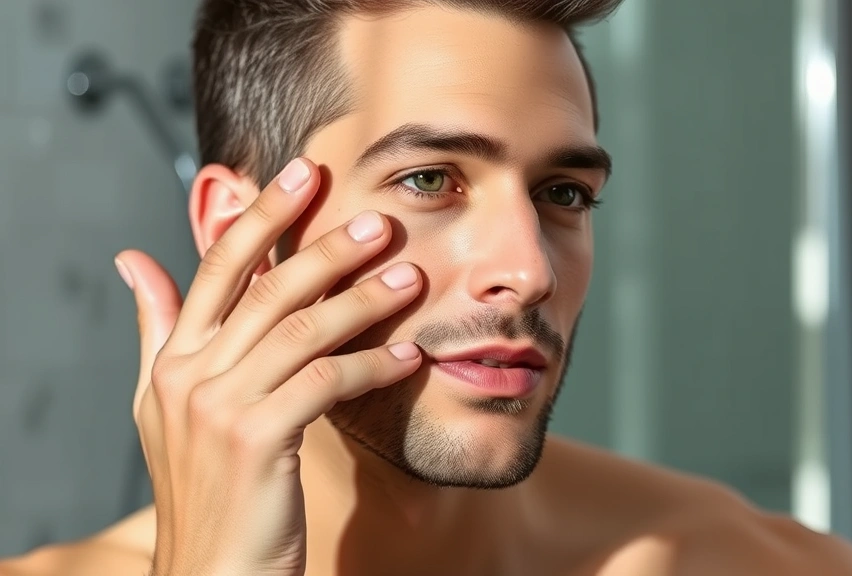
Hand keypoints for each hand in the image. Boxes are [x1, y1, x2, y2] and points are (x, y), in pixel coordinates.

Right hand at [116, 158, 422, 575]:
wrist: (211, 575)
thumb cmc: (208, 488)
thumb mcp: (167, 405)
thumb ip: (158, 331)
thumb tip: (134, 260)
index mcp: (173, 359)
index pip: (218, 267)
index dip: (260, 214)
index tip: (303, 171)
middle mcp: (190, 376)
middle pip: (266, 289)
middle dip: (325, 247)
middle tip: (377, 221)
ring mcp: (220, 408)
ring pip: (303, 330)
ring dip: (363, 301)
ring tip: (411, 277)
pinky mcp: (258, 441)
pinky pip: (328, 383)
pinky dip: (374, 366)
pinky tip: (411, 356)